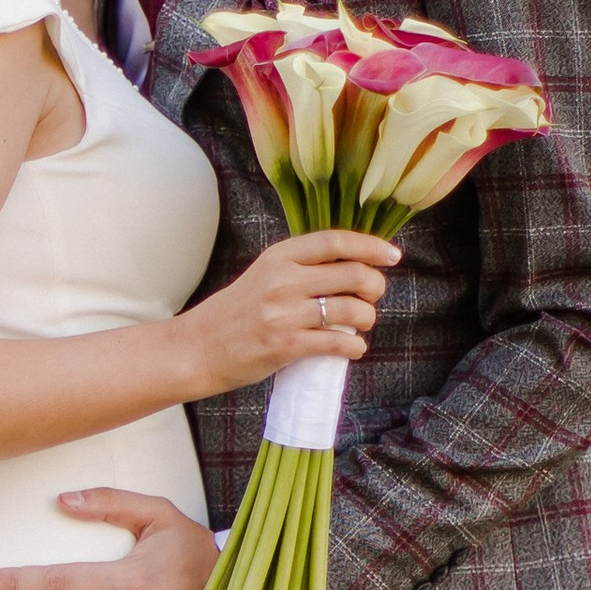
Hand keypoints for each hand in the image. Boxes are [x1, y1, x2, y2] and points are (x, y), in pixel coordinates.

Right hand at [180, 230, 396, 395]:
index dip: (371, 247)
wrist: (197, 348)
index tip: (392, 255)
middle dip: (375, 287)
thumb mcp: (264, 275)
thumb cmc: (236, 313)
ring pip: (351, 310)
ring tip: (361, 325)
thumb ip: (301, 267)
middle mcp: (283, 280)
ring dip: (367, 319)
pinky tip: (353, 348)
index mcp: (280, 256)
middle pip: (353, 274)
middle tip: (373, 297)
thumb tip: (353, 265)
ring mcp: (284, 313)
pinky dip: (355, 346)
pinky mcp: (285, 345)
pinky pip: (338, 342)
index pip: (336, 241)